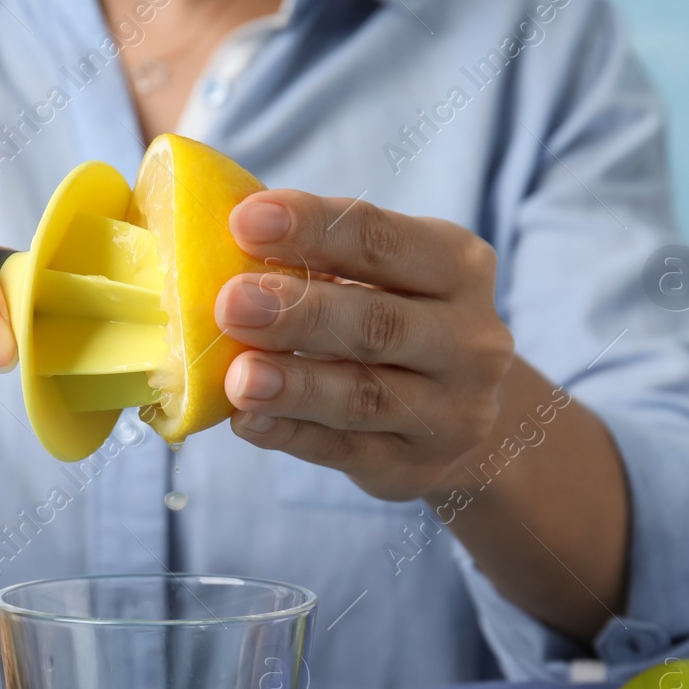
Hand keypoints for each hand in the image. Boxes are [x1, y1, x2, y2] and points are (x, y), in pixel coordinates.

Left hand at [215, 191, 512, 500]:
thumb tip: (219, 239)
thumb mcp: (381, 277)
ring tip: (238, 376)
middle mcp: (468, 340)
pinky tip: (246, 420)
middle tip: (231, 303)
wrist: (460, 414)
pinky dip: (290, 434)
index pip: (383, 241)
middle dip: (300, 313)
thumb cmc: (395, 317)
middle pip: (379, 324)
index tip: (245, 221)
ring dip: (296, 385)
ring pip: (364, 396)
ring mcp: (448, 411)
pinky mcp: (412, 467)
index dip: (314, 228)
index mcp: (458, 267)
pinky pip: (343, 450)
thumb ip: (317, 260)